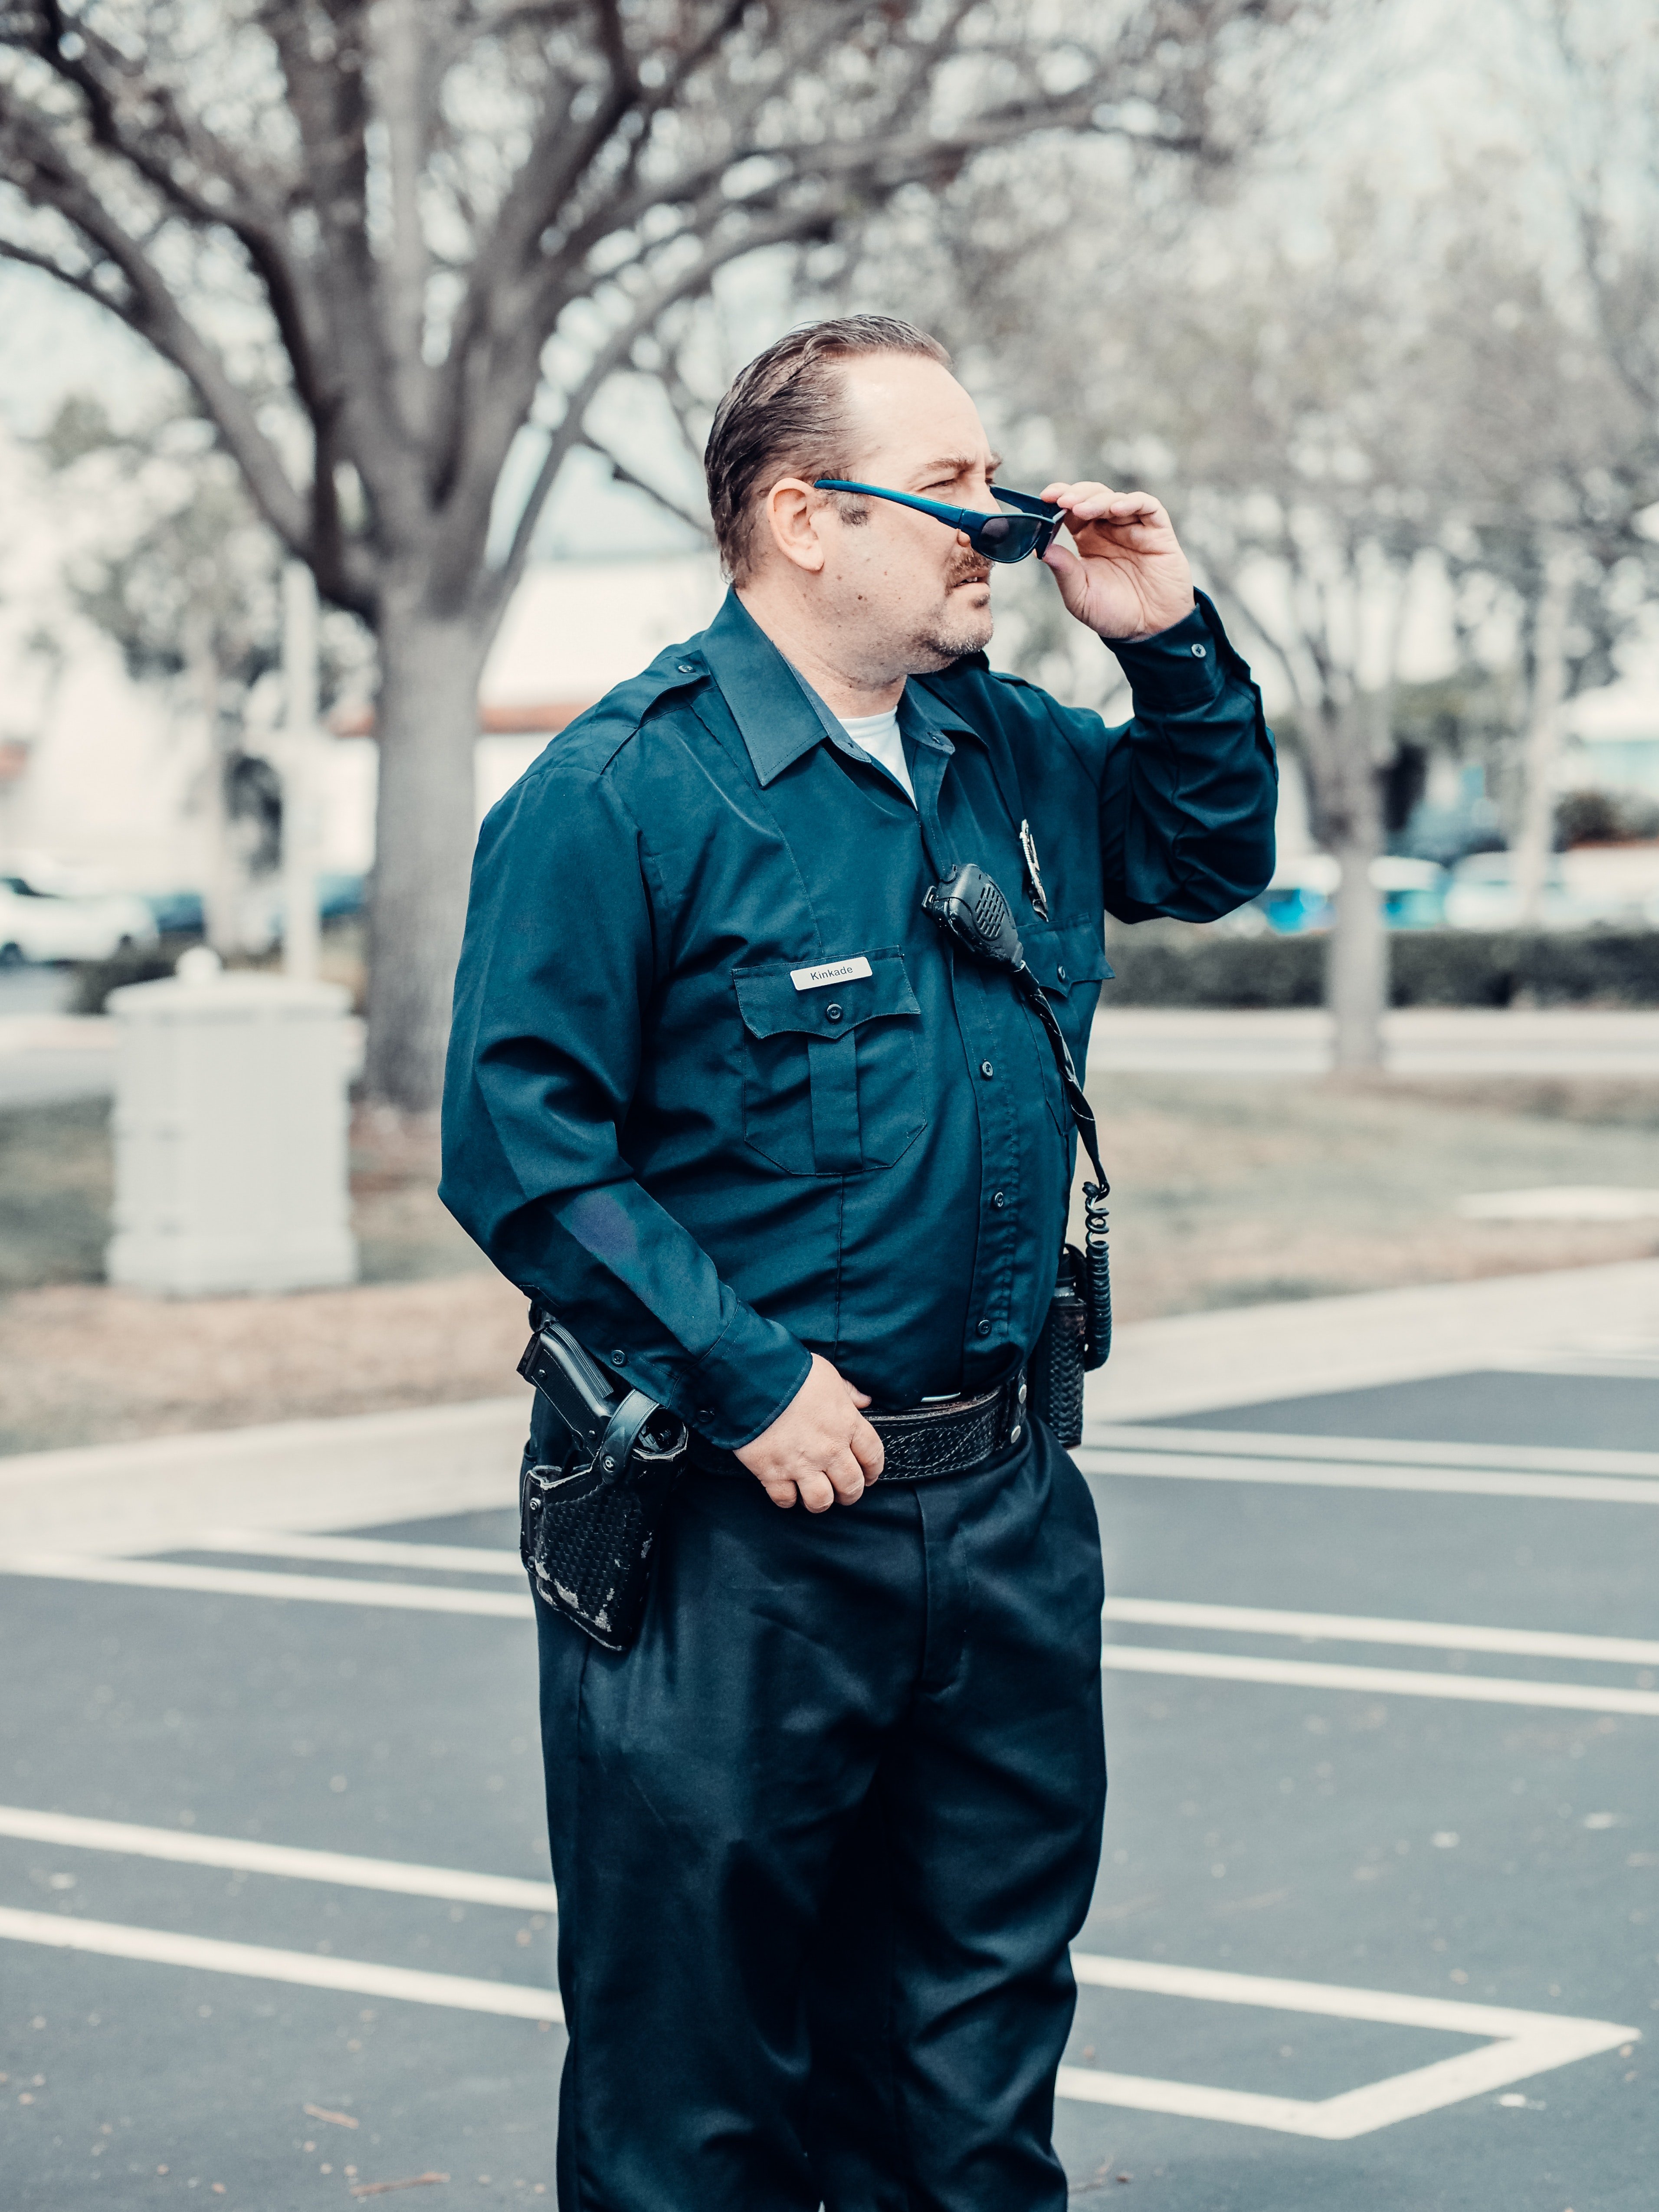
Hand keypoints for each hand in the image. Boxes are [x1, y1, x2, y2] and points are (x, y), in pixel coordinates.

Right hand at [735, 1353, 883, 1512]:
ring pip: (821, 1500)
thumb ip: (849, 1392)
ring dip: (821, 1502)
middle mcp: (829, 1449)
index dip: (873, 1470)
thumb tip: (865, 1400)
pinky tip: (788, 1491)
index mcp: (847, 1424)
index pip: (873, 1456)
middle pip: (851, 1485)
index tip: (869, 1475)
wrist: (753, 1378)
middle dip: (850, 1493)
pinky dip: (787, 1499)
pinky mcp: (772, 1471)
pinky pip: (785, 1499)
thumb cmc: (792, 1372)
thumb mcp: (829, 1374)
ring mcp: (801, 1463)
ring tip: (817, 1496)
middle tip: (844, 1491)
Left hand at [1038, 480, 1194, 642]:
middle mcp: (1111, 530)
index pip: (1071, 511)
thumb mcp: (1080, 597)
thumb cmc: (1114, 614)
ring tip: (1081, 509)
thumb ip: (1064, 572)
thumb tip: (1041, 549)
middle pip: (1092, 497)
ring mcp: (1134, 528)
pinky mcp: (1158, 532)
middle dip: (1075, 495)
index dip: (1059, 499)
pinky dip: (1132, 503)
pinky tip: (1116, 509)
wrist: (1150, 630)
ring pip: (1115, 499)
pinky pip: (1148, 507)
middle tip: (1061, 500)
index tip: (1044, 498)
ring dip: (1097, 500)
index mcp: (1089, 541)